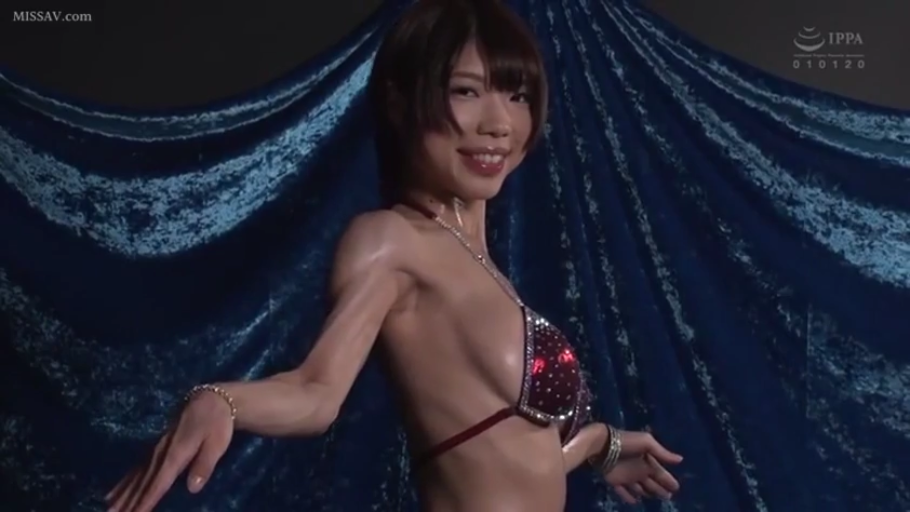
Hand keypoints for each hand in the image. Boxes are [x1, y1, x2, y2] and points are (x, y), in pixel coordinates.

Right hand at [105, 390, 234, 511]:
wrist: (210, 399)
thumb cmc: (216, 423)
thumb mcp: (217, 444)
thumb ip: (204, 465)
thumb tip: (193, 488)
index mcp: (176, 455)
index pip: (159, 483)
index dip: (147, 500)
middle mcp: (161, 454)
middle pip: (142, 482)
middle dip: (129, 501)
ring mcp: (156, 450)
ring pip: (136, 476)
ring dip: (122, 493)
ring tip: (108, 508)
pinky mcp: (155, 448)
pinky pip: (136, 468)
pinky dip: (124, 481)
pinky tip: (114, 491)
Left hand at [601, 430, 681, 503]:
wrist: (603, 444)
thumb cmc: (627, 442)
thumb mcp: (647, 443)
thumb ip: (662, 453)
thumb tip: (680, 459)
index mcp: (647, 459)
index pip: (659, 472)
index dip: (667, 479)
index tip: (676, 487)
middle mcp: (638, 469)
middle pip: (651, 482)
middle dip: (660, 489)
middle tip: (669, 496)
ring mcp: (626, 476)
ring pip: (639, 488)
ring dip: (647, 493)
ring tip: (655, 499)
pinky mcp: (614, 480)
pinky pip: (623, 491)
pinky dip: (628, 497)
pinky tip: (634, 502)